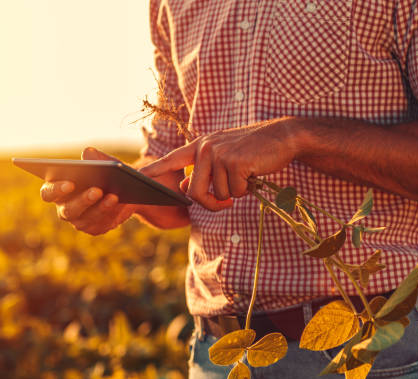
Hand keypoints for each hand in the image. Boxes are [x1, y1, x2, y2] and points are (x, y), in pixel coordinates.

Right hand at [40, 147, 135, 234]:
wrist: (126, 191)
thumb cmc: (107, 173)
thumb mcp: (106, 163)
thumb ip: (97, 158)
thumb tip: (88, 152)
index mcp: (58, 188)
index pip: (49, 193)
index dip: (57, 189)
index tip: (70, 183)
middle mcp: (64, 207)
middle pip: (67, 209)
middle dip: (82, 200)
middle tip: (97, 190)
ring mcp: (78, 220)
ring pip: (84, 219)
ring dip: (99, 208)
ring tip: (113, 196)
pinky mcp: (93, 228)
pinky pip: (98, 224)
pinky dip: (108, 212)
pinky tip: (116, 201)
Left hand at [141, 118, 300, 210]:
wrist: (282, 136)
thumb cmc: (254, 149)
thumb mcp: (224, 157)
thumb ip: (205, 172)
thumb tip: (188, 190)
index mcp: (200, 145)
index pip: (171, 160)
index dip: (153, 171)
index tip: (135, 179)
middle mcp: (205, 148)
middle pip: (196, 192)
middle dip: (212, 204)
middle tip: (226, 204)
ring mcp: (219, 154)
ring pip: (218, 194)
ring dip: (235, 193)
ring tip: (246, 175)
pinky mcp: (235, 162)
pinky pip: (235, 192)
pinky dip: (246, 190)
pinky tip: (254, 173)